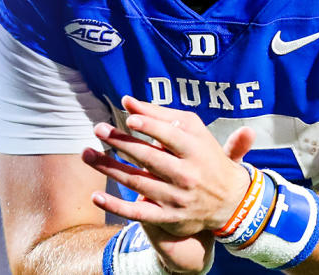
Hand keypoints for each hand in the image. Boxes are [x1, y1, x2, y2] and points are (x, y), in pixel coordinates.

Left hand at [84, 96, 255, 267]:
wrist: (232, 201)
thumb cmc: (207, 157)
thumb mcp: (195, 133)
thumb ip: (163, 116)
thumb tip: (127, 101)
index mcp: (196, 150)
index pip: (170, 136)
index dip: (150, 127)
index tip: (129, 119)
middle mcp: (187, 175)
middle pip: (149, 158)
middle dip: (122, 143)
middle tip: (99, 129)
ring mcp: (176, 198)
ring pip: (137, 182)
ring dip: (109, 168)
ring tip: (87, 154)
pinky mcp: (167, 217)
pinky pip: (137, 213)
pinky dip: (115, 206)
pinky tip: (95, 196)